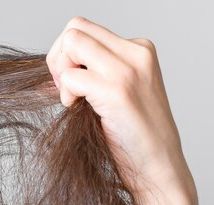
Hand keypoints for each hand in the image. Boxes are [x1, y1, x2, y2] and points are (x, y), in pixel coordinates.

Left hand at [46, 17, 195, 204]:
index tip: (71, 83)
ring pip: (71, 43)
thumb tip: (55, 65)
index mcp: (139, 50)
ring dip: (61, 73)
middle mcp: (136, 53)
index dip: (67, 54)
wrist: (158, 168)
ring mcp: (128, 69)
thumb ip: (97, 72)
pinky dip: (66, 95)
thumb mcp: (118, 93)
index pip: (84, 28)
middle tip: (66, 90)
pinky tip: (78, 111)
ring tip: (74, 100)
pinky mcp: (117, 90)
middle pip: (75, 28)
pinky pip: (71, 77)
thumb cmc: (134, 138)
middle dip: (58, 58)